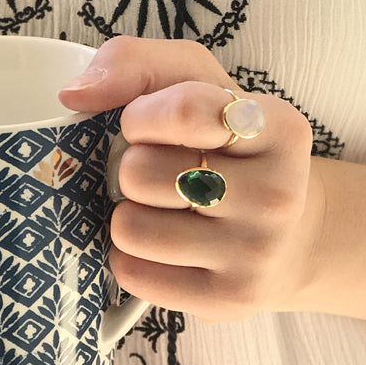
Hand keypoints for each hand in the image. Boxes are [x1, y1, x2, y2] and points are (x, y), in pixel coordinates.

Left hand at [57, 36, 324, 323]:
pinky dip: (132, 256)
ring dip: (129, 212)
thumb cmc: (227, 144)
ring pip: (131, 227)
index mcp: (279, 125)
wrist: (289, 233)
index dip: (141, 115)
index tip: (142, 121)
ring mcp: (257, 253)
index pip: (185, 111)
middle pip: (142, 173)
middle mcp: (279, 192)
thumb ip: (137, 62)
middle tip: (161, 170)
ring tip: (162, 207)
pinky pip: (133, 273)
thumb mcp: (198, 81)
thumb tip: (76, 94)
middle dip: (133, 167)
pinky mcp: (230, 301)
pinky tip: (165, 244)